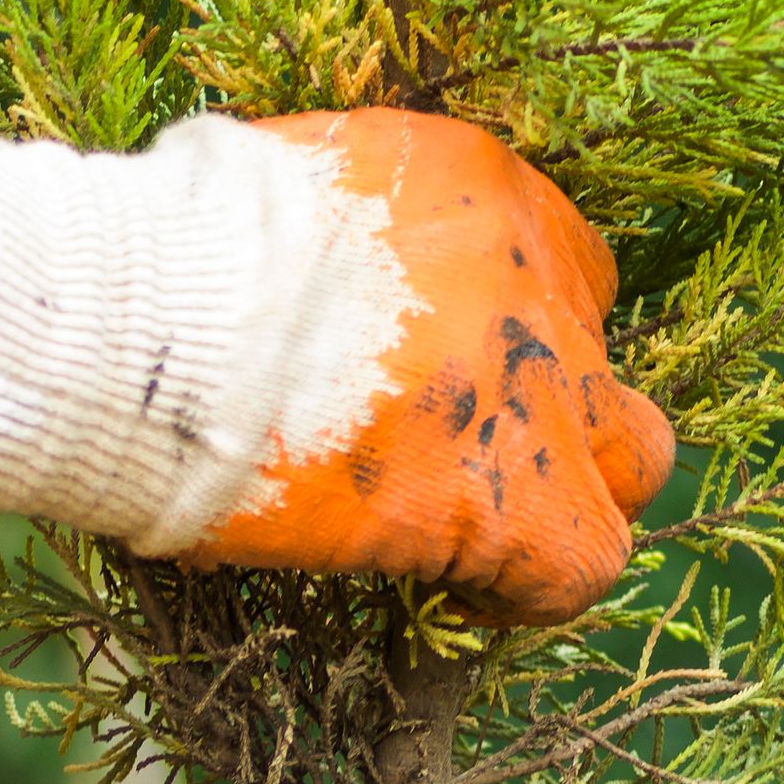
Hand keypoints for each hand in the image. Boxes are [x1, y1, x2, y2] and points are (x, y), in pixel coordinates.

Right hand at [0, 106, 677, 624]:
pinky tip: (462, 595)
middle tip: (474, 458)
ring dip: (567, 499)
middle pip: (605, 356)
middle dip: (560, 412)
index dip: (515, 332)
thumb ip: (333, 233)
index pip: (558, 264)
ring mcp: (540, 392)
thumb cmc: (167, 255)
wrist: (151, 325)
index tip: (452, 377)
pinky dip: (533, 590)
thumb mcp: (278, 190)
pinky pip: (583, 564)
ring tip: (485, 539)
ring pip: (632, 459)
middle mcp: (534, 282)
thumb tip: (295, 271)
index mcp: (480, 187)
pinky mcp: (516, 499)